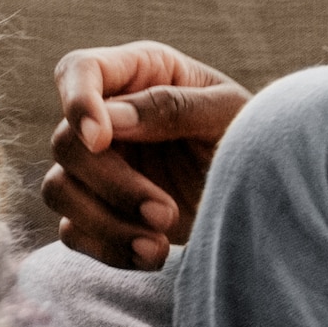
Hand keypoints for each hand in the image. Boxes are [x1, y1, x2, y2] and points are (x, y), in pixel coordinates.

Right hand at [41, 43, 247, 265]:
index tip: (100, 139)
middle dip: (111, 182)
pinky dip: (108, 249)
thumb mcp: (228, 115)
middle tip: (165, 212)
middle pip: (66, 142)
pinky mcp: (100, 214)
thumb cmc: (256, 140)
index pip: (80, 70)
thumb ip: (172, 108)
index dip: (77, 100)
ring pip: (58, 190)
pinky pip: (74, 232)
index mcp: (141, 74)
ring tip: (158, 246)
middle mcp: (109, 118)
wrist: (269, 201)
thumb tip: (109, 119)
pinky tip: (152, 256)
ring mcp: (99, 169)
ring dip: (104, 222)